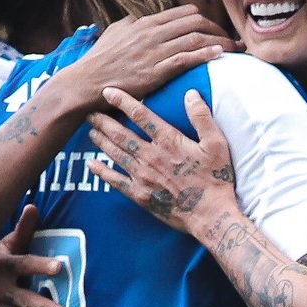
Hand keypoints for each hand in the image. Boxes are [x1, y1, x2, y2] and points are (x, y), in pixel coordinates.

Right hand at [59, 5, 237, 110]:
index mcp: (146, 23)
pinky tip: (219, 55)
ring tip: (234, 49)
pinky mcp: (155, 70)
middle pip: (196, 22)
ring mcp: (154, 51)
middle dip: (218, 30)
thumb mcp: (114, 32)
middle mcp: (153, 33)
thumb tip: (140, 18)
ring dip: (219, 42)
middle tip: (229, 41)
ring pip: (196, 39)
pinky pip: (186, 58)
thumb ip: (130, 23)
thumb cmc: (99, 60)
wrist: (86, 82)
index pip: (185, 13)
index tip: (215, 31)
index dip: (205, 20)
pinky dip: (205, 54)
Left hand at [86, 87, 236, 236]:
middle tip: (90, 112)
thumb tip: (191, 93)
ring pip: (116, 154)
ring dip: (101, 141)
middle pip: (121, 134)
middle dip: (103, 121)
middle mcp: (151, 156)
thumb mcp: (216, 143)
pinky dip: (102, 172)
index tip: (108, 92)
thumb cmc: (216, 178)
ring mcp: (143, 176)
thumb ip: (202, 117)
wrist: (210, 214)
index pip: (140, 115)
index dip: (122, 101)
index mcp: (168, 141)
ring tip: (90, 131)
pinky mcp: (140, 194)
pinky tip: (91, 164)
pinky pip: (115, 181)